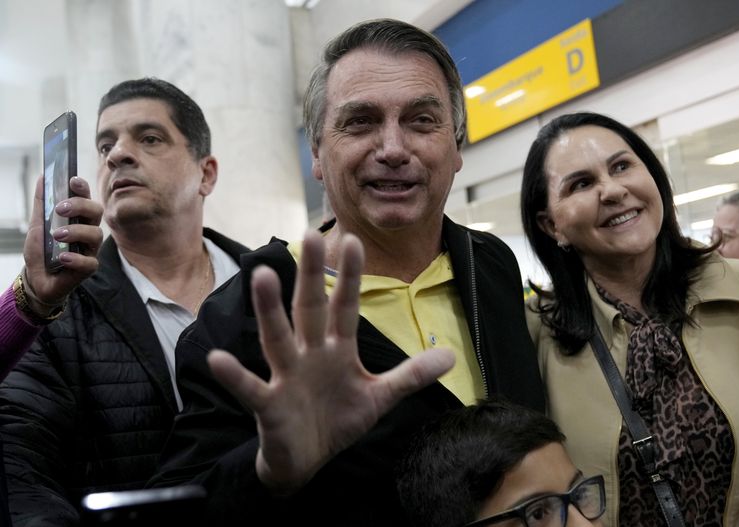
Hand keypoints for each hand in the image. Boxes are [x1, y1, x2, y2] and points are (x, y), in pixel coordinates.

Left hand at [22, 176, 102, 310]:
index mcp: (78, 218)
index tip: (72, 181)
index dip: (83, 188)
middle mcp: (88, 231)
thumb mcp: (37, 224)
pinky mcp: (88, 267)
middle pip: (96, 211)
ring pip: (96, 234)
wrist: (37, 278)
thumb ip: (42, 203)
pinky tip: (63, 258)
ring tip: (57, 235)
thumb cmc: (42, 250)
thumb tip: (43, 177)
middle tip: (61, 209)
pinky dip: (76, 258)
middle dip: (81, 206)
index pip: (86, 197)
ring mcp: (90, 249)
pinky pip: (90, 262)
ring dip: (76, 232)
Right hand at [207, 230, 454, 493]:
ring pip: (277, 338)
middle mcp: (309, 355)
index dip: (350, 277)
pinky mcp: (268, 406)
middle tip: (308, 234)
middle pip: (309, 310)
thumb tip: (452, 355)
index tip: (354, 241)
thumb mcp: (378, 396)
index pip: (345, 307)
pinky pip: (250, 389)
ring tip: (262, 275)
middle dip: (309, 276)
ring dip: (269, 310)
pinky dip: (234, 376)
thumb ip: (410, 375)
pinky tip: (218, 358)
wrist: (306, 462)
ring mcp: (287, 377)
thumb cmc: (337, 420)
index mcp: (336, 350)